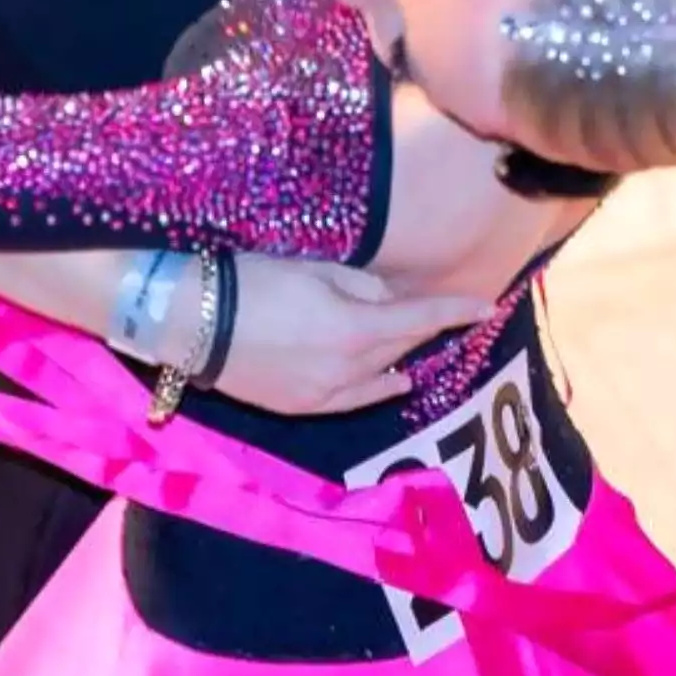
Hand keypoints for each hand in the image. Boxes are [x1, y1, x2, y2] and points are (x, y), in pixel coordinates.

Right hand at [219, 258, 493, 414]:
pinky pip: (353, 399)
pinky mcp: (300, 407)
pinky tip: (392, 383)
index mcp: (356, 330)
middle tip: (434, 313)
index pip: (420, 319)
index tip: (486, 306)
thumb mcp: (313, 268)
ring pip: (379, 377)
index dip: (455, 311)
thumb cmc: (251, 279)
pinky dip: (376, 387)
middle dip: (420, 330)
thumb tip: (388, 298)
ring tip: (418, 350)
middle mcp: (348, 371)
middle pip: (400, 349)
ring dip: (399, 359)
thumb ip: (361, 285)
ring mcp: (323, 395)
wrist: (190, 321)